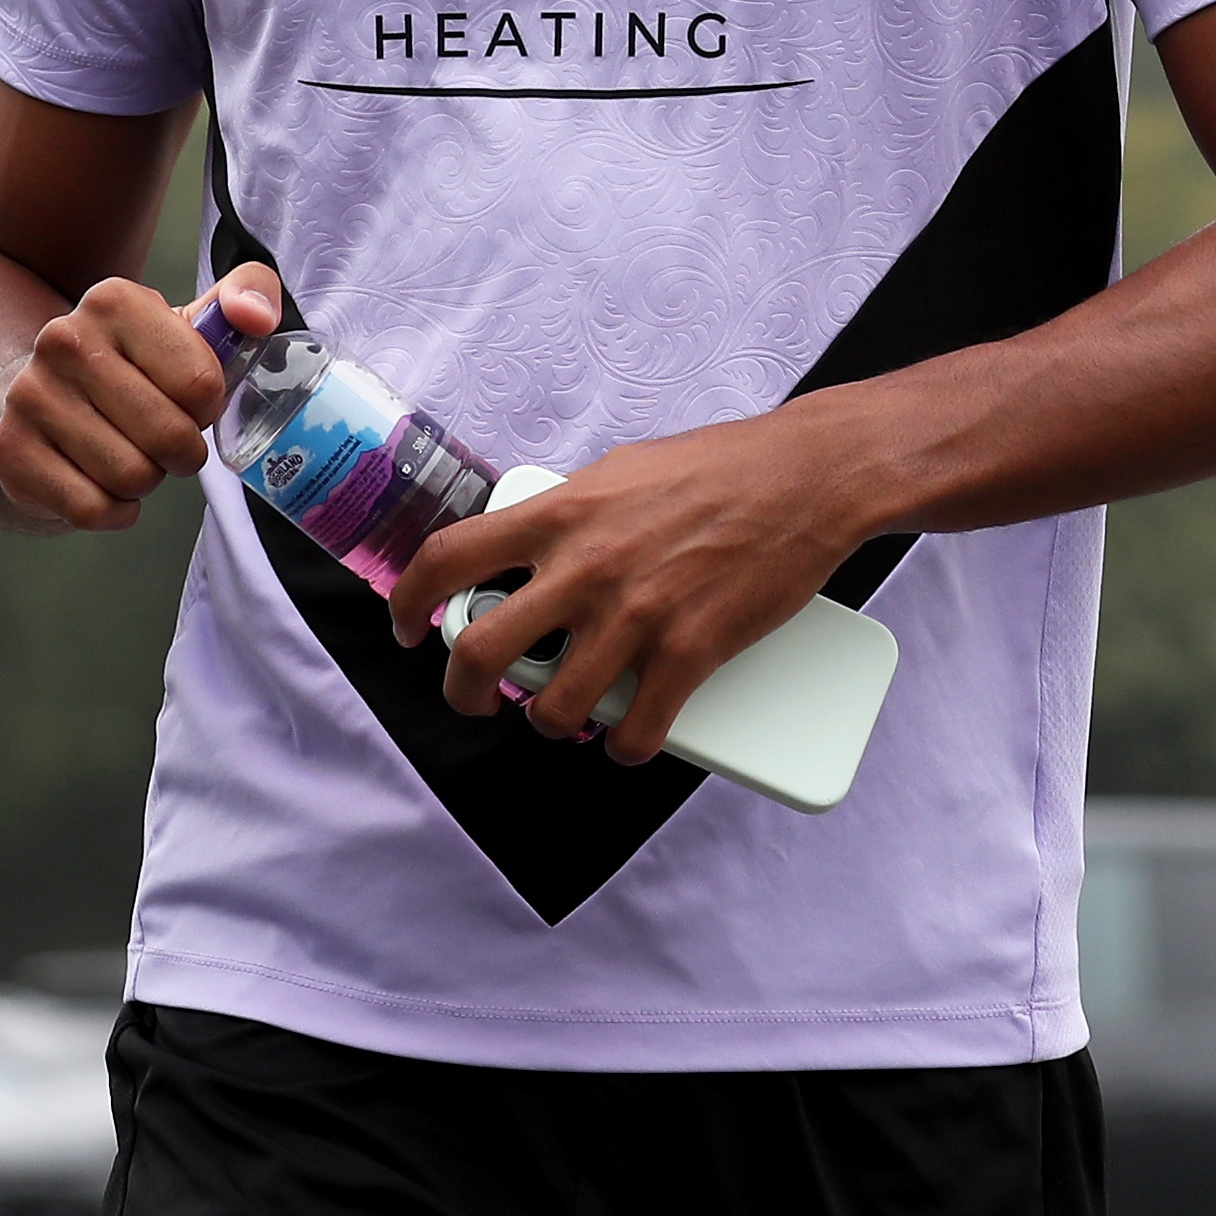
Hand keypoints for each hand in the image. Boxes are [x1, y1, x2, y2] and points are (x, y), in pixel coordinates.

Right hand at [0, 262, 274, 530]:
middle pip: (169, 437)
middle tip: (166, 442)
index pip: (201, 385)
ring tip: (129, 454)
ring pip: (131, 477)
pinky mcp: (8, 450)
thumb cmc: (133, 369)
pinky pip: (92, 509)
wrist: (36, 401)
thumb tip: (258, 318)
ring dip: (146, 481)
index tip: (188, 401)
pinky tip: (101, 484)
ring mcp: (28, 395)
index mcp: (115, 301)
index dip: (207, 407)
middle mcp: (63, 339)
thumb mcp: (189, 325)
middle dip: (182, 453)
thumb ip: (247, 295)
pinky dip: (112, 511)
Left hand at [385, 407, 869, 765]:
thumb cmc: (720, 467)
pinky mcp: (689, 655)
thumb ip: (572, 512)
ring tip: (564, 713)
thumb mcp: (621, 470)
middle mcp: (585, 568)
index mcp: (561, 513)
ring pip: (554, 709)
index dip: (409, 602)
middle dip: (464, 692)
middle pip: (481, 653)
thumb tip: (539, 544)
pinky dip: (624, 747)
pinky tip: (628, 737)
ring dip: (551, 723)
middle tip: (476, 699)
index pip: (450, 559)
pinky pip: (635, 732)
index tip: (409, 629)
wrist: (807, 480)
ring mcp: (636, 617)